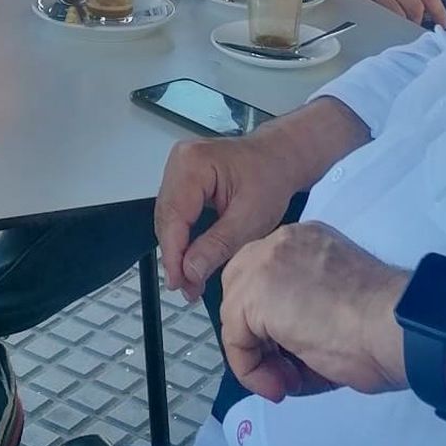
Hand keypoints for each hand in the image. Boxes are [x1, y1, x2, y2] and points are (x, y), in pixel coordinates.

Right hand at [155, 131, 300, 301]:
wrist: (279, 158)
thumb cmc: (270, 178)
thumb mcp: (250, 218)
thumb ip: (218, 245)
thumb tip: (190, 271)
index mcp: (194, 163)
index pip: (174, 216)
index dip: (173, 254)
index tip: (178, 282)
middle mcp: (180, 160)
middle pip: (166, 218)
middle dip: (175, 256)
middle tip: (187, 287)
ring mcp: (178, 167)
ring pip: (168, 217)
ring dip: (177, 249)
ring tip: (190, 279)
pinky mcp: (182, 178)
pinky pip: (175, 211)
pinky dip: (182, 236)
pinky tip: (190, 257)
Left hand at [221, 221, 408, 401]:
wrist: (396, 326)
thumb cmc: (383, 327)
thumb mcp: (339, 309)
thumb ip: (304, 317)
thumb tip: (284, 358)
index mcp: (306, 241)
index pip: (267, 278)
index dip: (272, 324)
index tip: (294, 359)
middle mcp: (282, 242)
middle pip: (241, 287)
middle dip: (255, 333)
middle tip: (284, 371)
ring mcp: (264, 262)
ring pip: (236, 312)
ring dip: (256, 356)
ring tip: (288, 383)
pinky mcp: (253, 292)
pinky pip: (235, 337)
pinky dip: (250, 369)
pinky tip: (280, 385)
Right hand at [285, 0, 445, 27]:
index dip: (439, 9)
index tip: (444, 23)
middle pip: (418, 5)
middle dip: (419, 22)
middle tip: (416, 31)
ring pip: (402, 11)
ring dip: (404, 24)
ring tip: (401, 31)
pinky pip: (384, 11)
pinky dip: (388, 21)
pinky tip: (386, 25)